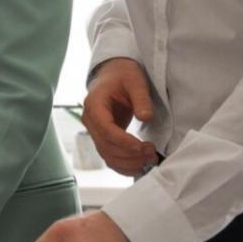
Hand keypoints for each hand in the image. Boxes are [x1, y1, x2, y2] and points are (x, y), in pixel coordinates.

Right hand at [83, 59, 158, 175]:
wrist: (114, 75)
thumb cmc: (124, 75)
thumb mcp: (135, 81)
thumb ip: (141, 98)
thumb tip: (145, 117)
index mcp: (94, 104)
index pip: (106, 129)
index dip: (123, 141)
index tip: (142, 147)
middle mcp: (90, 120)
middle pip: (105, 146)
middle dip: (129, 154)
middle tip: (151, 154)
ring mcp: (95, 131)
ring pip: (107, 155)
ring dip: (128, 163)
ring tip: (149, 160)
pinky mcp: (103, 138)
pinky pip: (110, 157)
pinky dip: (124, 165)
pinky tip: (140, 166)